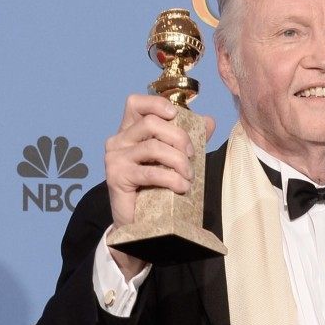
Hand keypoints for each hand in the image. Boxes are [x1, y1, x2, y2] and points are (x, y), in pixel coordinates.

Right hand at [104, 94, 214, 277]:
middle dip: (180, 137)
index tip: (176, 115)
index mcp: (130, 130)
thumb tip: (209, 121)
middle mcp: (118, 140)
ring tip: (189, 176)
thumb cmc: (157, 185)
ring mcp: (115, 158)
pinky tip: (182, 186)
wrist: (140, 221)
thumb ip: (190, 137)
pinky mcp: (116, 177)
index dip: (157, 103)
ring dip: (179, 161)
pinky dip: (172, 178)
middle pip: (151, 123)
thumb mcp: (175, 157)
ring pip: (154, 147)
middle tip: (193, 156)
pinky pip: (150, 172)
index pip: (136, 103)